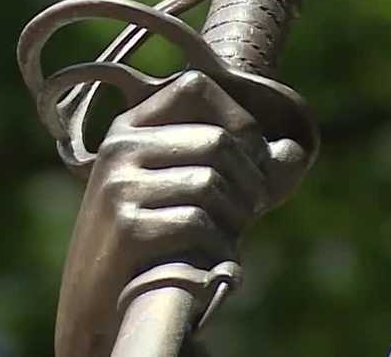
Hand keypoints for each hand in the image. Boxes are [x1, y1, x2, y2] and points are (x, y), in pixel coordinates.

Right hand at [54, 70, 312, 356]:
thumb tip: (296, 152)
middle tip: (251, 210)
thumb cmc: (148, 242)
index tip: (253, 159)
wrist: (94, 304)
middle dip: (251, 179)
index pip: (195, 86)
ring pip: (212, 181)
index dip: (239, 120)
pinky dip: (219, 245)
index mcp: (130, 127)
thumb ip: (222, 160)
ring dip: (237, 216)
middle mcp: (120, 147)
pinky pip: (198, 222)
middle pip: (217, 140)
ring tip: (230, 236)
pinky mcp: (126, 227)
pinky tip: (215, 259)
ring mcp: (118, 186)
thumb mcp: (171, 187)